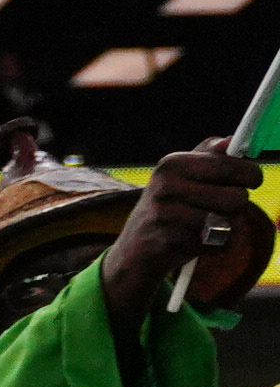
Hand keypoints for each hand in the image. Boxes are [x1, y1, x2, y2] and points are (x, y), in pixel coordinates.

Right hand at [93, 146, 263, 319]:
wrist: (135, 246)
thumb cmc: (169, 204)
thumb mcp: (182, 173)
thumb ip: (210, 155)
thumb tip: (230, 141)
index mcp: (172, 164)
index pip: (232, 166)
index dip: (251, 175)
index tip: (250, 181)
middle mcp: (166, 187)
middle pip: (237, 197)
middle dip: (237, 205)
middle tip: (222, 205)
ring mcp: (167, 216)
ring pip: (232, 222)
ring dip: (229, 225)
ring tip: (211, 223)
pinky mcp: (173, 243)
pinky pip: (222, 244)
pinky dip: (219, 244)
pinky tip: (202, 239)